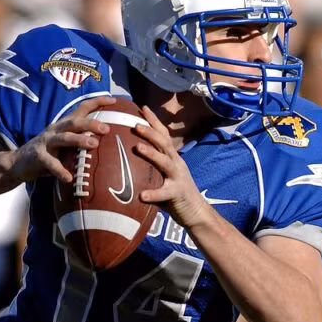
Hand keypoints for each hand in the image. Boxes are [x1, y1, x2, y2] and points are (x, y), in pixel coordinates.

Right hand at [7, 96, 116, 183]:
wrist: (18, 162)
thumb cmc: (49, 153)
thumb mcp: (65, 144)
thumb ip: (81, 141)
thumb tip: (110, 144)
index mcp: (64, 125)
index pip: (82, 108)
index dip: (97, 102)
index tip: (114, 100)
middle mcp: (56, 130)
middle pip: (74, 122)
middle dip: (91, 123)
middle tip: (106, 128)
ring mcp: (46, 142)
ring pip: (64, 138)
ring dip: (79, 140)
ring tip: (93, 144)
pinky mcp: (38, 156)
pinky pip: (50, 163)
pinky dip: (60, 170)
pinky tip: (69, 177)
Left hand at [134, 106, 211, 228]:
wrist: (196, 213)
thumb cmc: (175, 195)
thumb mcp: (163, 176)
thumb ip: (150, 168)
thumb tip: (125, 161)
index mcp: (172, 158)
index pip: (163, 135)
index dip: (154, 121)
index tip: (142, 107)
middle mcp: (176, 164)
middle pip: (164, 143)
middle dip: (150, 132)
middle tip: (135, 124)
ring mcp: (179, 178)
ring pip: (165, 162)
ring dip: (151, 153)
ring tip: (138, 147)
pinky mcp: (178, 193)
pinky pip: (165, 193)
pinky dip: (154, 193)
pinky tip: (142, 195)